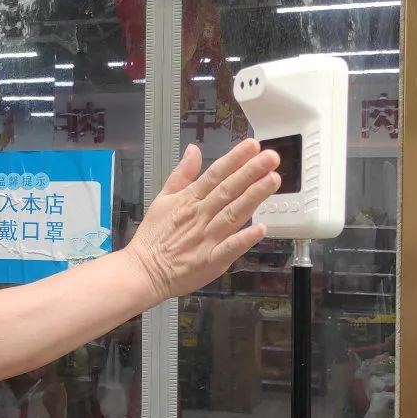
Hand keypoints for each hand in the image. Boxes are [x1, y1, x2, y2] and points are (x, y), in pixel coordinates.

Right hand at [126, 141, 279, 303]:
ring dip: (253, 197)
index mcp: (189, 200)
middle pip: (228, 190)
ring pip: (234, 214)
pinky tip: (261, 228)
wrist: (143, 271)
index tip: (253, 145)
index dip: (235, 159)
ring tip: (273, 180)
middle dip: (251, 172)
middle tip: (271, 157)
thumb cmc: (153, 237)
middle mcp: (201, 216)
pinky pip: (230, 248)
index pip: (215, 174)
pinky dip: (245, 238)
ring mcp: (207, 238)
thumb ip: (181, 175)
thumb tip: (193, 150)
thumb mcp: (162, 199)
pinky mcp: (212, 261)